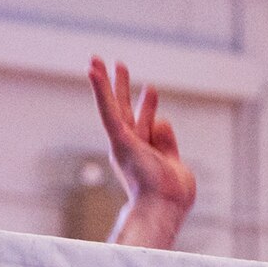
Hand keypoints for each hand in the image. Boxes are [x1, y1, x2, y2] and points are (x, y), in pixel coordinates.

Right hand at [88, 58, 196, 228]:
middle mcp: (128, 147)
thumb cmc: (171, 194)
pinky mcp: (120, 138)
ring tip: (99, 59)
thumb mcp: (174, 163)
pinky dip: (100, 89)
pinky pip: (108, 109)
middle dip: (121, 87)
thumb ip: (167, 142)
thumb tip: (162, 120)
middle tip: (119, 65)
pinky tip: (93, 69)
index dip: (148, 106)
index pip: (148, 124)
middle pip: (124, 110)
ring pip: (115, 106)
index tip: (150, 88)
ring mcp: (123, 142)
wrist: (163, 207)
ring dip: (109, 81)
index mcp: (141, 155)